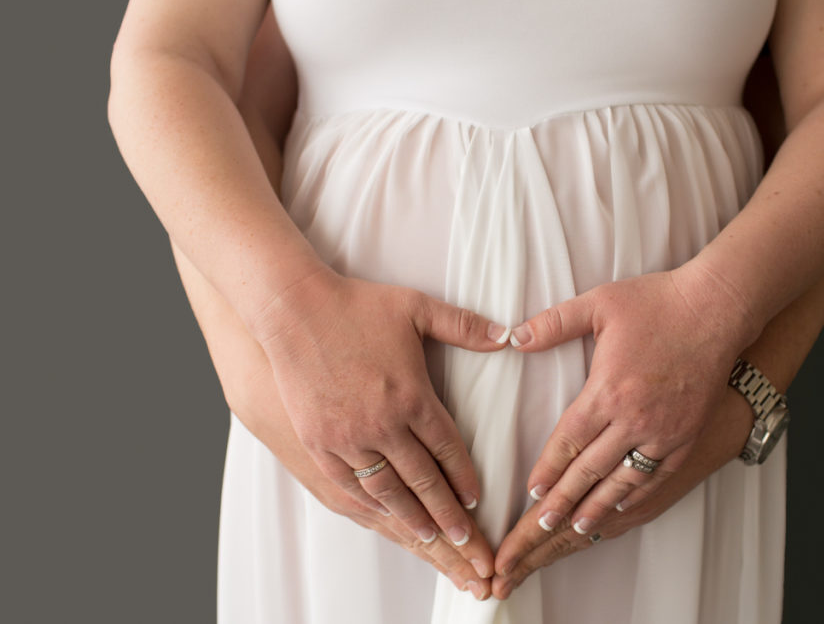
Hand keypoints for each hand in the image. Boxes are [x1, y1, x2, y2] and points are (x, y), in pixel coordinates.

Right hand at [172, 242, 496, 598]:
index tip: (477, 498)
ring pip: (389, 491)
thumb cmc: (357, 305)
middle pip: (424, 480)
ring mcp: (348, 437)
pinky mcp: (319, 442)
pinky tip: (384, 517)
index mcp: (413, 396)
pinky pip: (349, 485)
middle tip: (467, 540)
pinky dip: (371, 505)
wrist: (293, 309)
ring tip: (431, 538)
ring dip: (414, 518)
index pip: (448, 449)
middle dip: (449, 513)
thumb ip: (465, 325)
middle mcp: (383, 424)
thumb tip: (509, 334)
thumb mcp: (417, 307)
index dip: (465, 477)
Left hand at [497, 261, 759, 563]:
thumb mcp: (599, 303)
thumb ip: (554, 323)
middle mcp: (635, 418)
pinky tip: (622, 508)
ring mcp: (664, 432)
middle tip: (541, 525)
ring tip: (577, 527)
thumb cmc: (657, 302)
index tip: (532, 492)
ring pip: (624, 482)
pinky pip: (658, 477)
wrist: (717, 307)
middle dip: (563, 501)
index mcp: (608, 390)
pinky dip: (637, 496)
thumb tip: (514, 337)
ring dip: (598, 507)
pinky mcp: (687, 436)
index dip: (548, 469)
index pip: (569, 440)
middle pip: (591, 470)